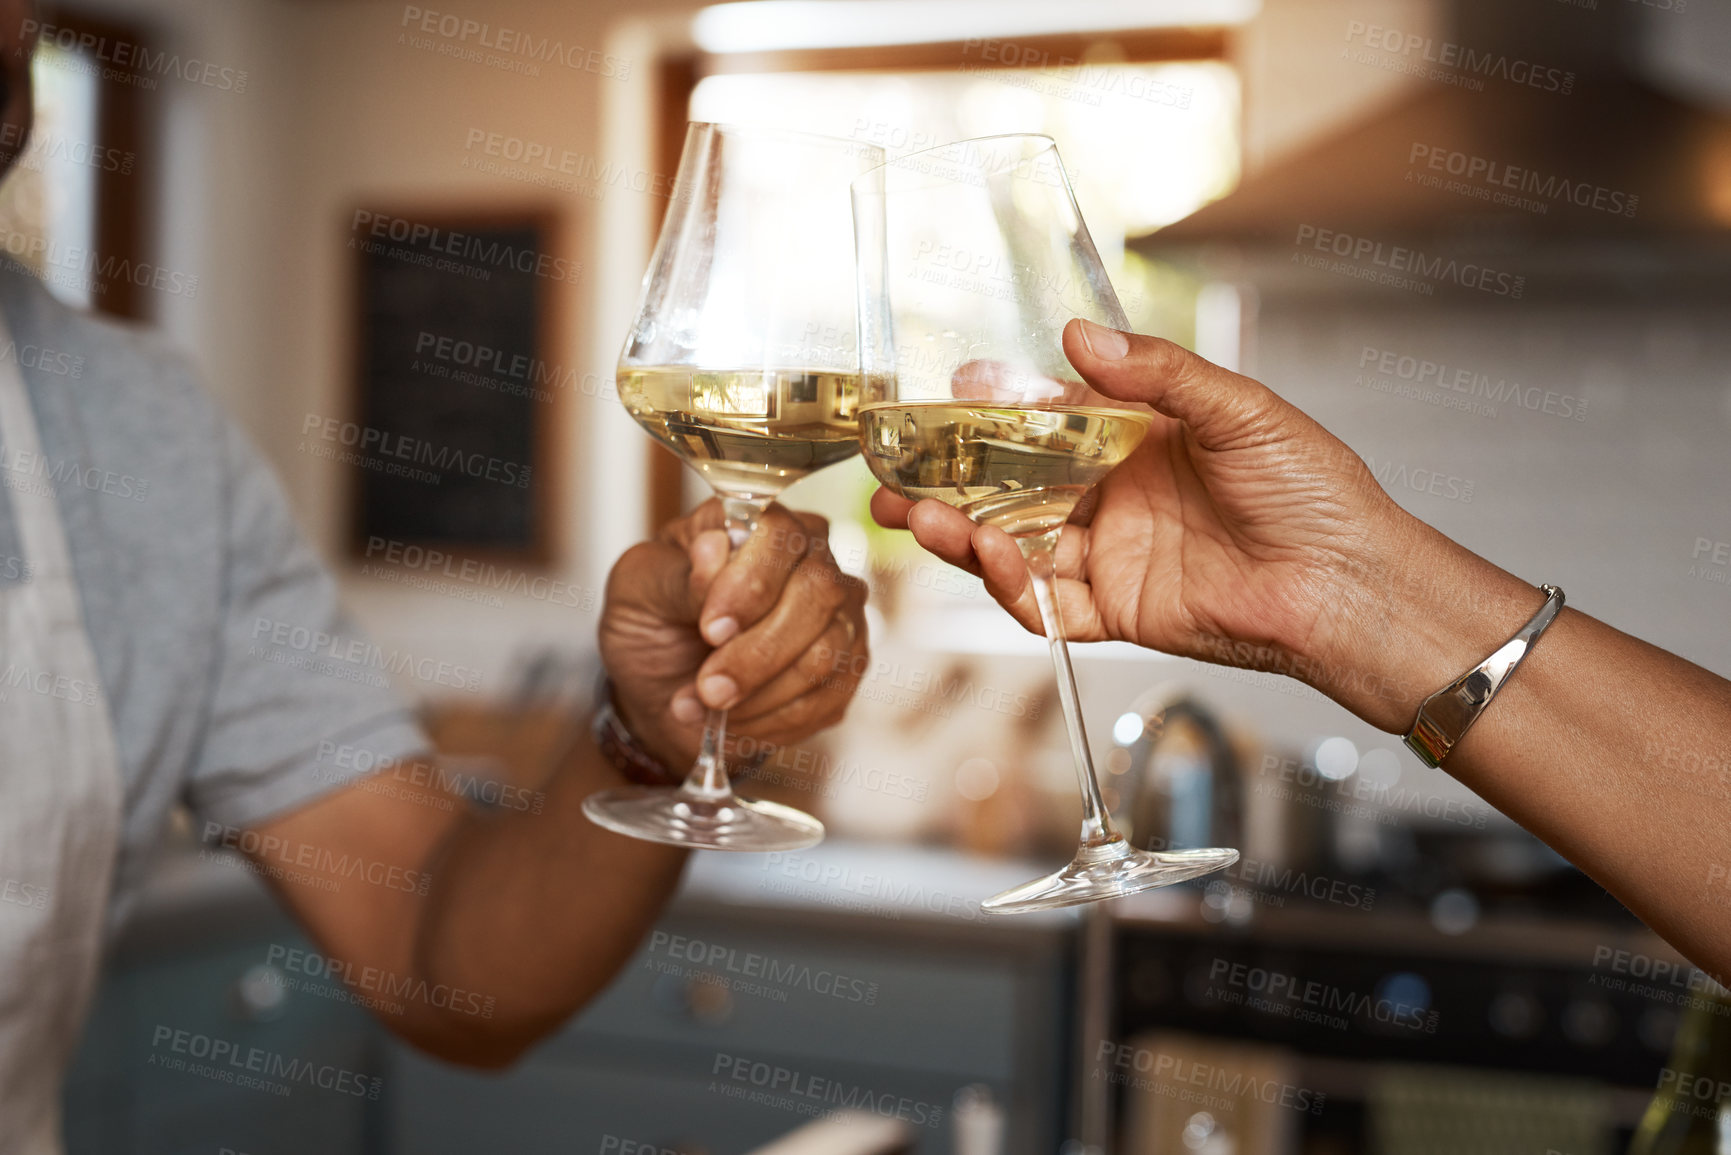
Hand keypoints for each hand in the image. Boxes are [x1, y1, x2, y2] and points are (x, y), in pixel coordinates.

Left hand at [600, 499, 868, 767]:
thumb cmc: (652, 622)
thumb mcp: (638, 590)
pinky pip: (827, 697)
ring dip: (760, 693)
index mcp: (760, 523)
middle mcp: (813, 558)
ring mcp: (839, 612)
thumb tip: (714, 552)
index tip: (709, 629)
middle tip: (708, 688)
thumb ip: (677, 574)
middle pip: (818, 594)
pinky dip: (773, 719)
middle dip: (758, 653)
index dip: (751, 585)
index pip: (781, 535)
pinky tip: (734, 721)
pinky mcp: (846, 666)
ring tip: (708, 705)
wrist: (662, 685)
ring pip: (826, 653)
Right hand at [871, 318, 1478, 730]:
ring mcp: (1111, 554)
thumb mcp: (1238, 410)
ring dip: (962, 532)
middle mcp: (1114, 495)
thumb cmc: (1314, 491)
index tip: (950, 389)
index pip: (1047, 419)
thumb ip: (1154, 374)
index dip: (995, 407)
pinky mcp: (1117, 610)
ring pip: (1015, 544)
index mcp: (1138, 439)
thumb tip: (1077, 334)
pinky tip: (990, 558)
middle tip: (893, 472)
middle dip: (950, 481)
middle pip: (1012, 486)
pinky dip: (1012, 586)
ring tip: (918, 515)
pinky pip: (1048, 603)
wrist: (1347, 585)